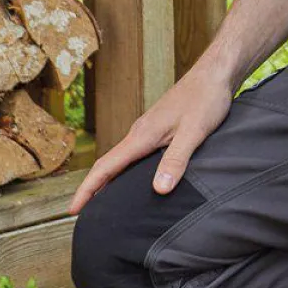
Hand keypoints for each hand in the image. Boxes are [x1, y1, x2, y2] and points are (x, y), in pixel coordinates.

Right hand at [67, 59, 234, 214]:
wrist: (215, 73)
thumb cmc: (206, 99)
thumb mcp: (195, 132)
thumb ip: (176, 159)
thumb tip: (159, 190)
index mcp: (143, 135)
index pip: (106, 166)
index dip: (88, 189)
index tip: (72, 210)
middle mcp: (140, 132)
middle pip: (109, 164)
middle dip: (93, 189)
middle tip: (83, 214)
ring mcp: (148, 129)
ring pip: (122, 158)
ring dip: (109, 179)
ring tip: (103, 202)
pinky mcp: (159, 127)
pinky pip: (135, 153)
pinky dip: (126, 169)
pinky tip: (134, 178)